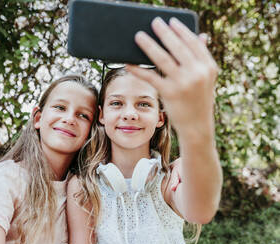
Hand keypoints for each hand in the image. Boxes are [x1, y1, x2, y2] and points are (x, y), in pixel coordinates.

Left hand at [127, 17, 217, 136]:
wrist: (197, 126)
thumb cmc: (199, 100)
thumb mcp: (206, 79)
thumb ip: (202, 58)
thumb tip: (202, 35)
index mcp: (209, 67)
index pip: (194, 43)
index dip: (181, 30)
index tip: (171, 21)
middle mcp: (198, 73)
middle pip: (177, 47)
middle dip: (164, 33)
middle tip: (154, 22)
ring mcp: (183, 83)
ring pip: (162, 59)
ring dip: (148, 45)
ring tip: (138, 36)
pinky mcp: (169, 93)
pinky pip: (151, 77)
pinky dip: (138, 69)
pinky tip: (129, 63)